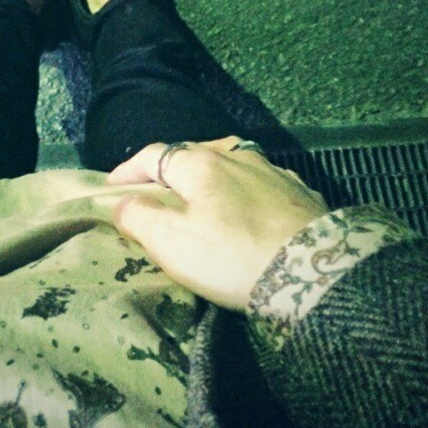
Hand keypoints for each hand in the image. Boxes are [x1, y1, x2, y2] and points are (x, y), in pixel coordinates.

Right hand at [108, 136, 328, 309]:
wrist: (315, 274)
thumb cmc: (231, 255)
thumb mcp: (172, 242)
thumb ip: (140, 217)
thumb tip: (124, 203)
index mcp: (201, 164)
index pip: (153, 155)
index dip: (128, 169)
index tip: (112, 187)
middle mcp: (238, 157)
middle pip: (192, 153)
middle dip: (167, 169)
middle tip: (154, 190)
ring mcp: (272, 171)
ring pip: (230, 162)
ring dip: (207, 174)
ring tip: (199, 193)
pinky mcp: (299, 192)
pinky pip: (259, 180)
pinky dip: (240, 187)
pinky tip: (245, 203)